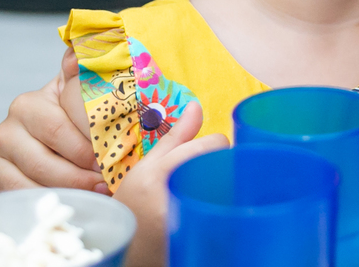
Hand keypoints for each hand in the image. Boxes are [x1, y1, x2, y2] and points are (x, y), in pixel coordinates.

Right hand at [0, 51, 104, 196]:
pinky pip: (7, 203)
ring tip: (90, 197)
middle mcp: (3, 133)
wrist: (40, 134)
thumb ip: (78, 69)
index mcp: (26, 107)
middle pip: (43, 164)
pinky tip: (56, 207)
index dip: (86, 149)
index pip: (58, 131)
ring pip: (26, 186)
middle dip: (78, 178)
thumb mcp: (74, 89)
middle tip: (104, 185)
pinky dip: (31, 209)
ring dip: (61, 195)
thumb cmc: (67, 114)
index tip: (108, 162)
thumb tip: (77, 49)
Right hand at [114, 103, 227, 266]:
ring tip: (205, 192)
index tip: (207, 153)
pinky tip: (211, 209)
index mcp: (162, 174)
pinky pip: (230, 212)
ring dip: (225, 184)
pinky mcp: (204, 235)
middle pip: (228, 164)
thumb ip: (175, 137)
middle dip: (221, 165)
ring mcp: (192, 220)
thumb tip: (196, 106)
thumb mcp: (147, 168)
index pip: (216, 144)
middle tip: (205, 175)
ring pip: (232, 186)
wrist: (126, 252)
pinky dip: (226, 206)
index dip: (216, 145)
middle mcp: (178, 197)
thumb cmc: (132, 208)